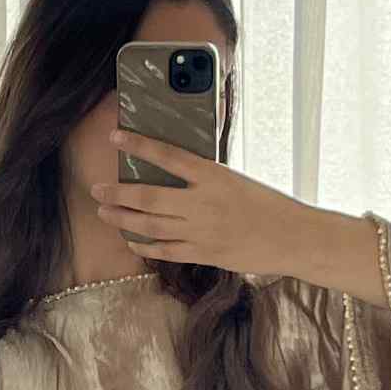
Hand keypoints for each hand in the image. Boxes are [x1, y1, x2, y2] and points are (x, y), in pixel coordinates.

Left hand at [91, 127, 300, 276]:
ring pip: (149, 226)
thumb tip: (174, 172)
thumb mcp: (237, 179)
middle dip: (116, 193)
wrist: (293, 237)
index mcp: (213, 175)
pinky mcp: (204, 253)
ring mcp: (201, 231)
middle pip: (148, 197)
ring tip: (104, 212)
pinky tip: (130, 239)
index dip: (138, 145)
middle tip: (97, 189)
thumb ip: (205, 178)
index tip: (115, 136)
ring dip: (122, 218)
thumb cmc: (269, 204)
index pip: (168, 155)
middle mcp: (203, 203)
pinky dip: (144, 245)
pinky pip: (165, 250)